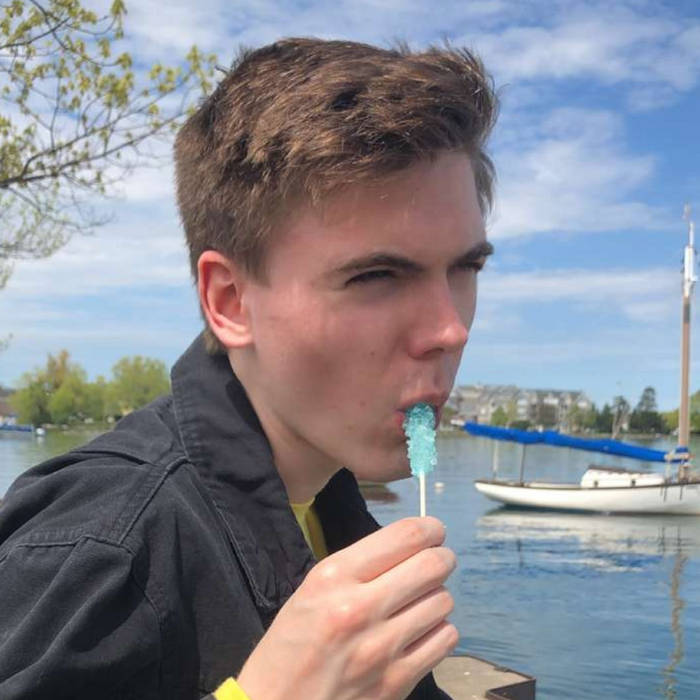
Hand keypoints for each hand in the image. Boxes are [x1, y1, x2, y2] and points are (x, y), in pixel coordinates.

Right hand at [236, 516, 456, 699]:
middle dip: (441, 558)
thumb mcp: (312, 590)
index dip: (429, 529)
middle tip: (438, 562)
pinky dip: (439, 631)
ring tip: (420, 602)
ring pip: (442, 601)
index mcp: (334, 577)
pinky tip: (421, 632)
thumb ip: (358, 568)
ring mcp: (381, 648)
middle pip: (432, 565)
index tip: (433, 532)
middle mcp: (360, 607)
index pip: (405, 537)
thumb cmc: (290, 645)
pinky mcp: (396, 682)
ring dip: (436, 597)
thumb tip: (408, 548)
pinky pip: (444, 640)